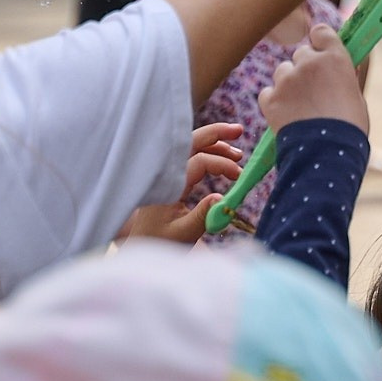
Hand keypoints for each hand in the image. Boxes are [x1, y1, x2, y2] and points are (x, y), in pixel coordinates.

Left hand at [118, 121, 245, 242]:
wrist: (142, 250)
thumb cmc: (161, 243)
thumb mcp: (184, 233)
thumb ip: (203, 214)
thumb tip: (222, 197)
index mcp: (168, 184)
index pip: (199, 161)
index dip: (222, 164)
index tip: (239, 176)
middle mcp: (166, 174)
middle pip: (190, 142)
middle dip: (215, 133)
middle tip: (239, 130)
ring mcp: (167, 175)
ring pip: (191, 148)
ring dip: (214, 145)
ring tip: (237, 153)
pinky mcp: (171, 180)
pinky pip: (189, 158)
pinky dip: (207, 154)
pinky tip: (222, 159)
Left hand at [260, 23, 368, 134]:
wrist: (327, 154)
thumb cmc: (349, 128)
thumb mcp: (355, 96)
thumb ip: (345, 77)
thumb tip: (340, 70)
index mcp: (335, 57)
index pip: (320, 32)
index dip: (319, 42)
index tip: (320, 53)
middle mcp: (309, 62)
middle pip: (300, 53)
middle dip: (304, 67)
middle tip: (312, 89)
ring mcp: (287, 80)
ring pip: (282, 72)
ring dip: (288, 83)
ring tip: (299, 106)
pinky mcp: (270, 98)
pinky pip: (268, 92)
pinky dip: (274, 101)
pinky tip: (285, 114)